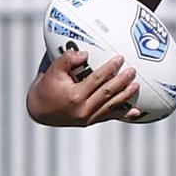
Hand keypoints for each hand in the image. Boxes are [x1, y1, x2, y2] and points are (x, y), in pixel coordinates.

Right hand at [26, 51, 141, 126]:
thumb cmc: (46, 87)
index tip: (120, 58)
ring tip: (137, 85)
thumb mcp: (51, 71)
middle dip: (122, 81)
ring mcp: (88, 118)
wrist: (39, 110)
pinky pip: (109, 117)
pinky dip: (124, 114)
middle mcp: (83, 109)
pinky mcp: (90, 122)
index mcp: (74, 96)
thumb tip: (85, 54)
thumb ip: (66, 60)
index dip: (109, 68)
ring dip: (126, 95)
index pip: (97, 79)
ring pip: (112, 106)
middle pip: (108, 93)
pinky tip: (137, 111)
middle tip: (133, 70)